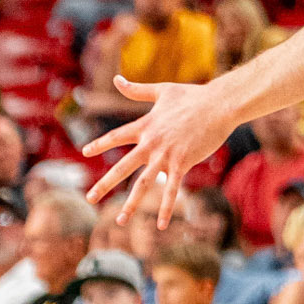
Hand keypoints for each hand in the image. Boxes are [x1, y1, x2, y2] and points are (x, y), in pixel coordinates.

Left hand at [83, 75, 236, 225]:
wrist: (218, 105)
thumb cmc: (193, 95)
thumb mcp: (162, 90)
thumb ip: (137, 89)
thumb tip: (116, 78)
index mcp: (145, 125)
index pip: (116, 137)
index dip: (100, 144)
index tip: (85, 152)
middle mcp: (150, 143)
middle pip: (122, 166)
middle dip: (104, 184)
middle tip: (89, 198)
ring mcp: (166, 155)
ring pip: (144, 184)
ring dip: (130, 203)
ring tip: (119, 220)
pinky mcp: (182, 164)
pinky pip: (172, 190)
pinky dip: (165, 208)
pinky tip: (160, 225)